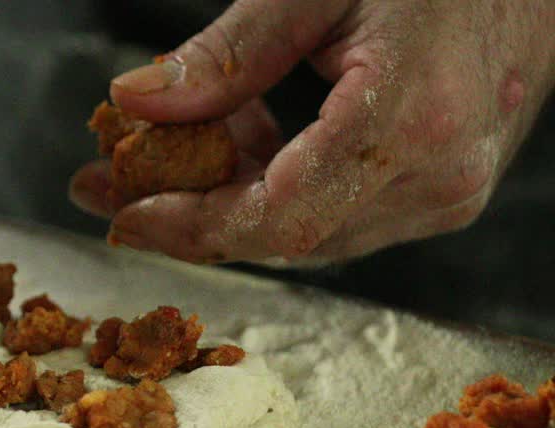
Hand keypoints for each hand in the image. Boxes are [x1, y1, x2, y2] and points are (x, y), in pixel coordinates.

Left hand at [70, 0, 554, 263]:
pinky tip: (243, 143)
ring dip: (228, 200)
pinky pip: (339, 215)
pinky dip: (277, 190)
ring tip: (171, 149)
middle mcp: (440, 177)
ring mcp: (451, 193)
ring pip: (307, 233)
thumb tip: (135, 99)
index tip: (122, 213)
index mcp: (411, 120)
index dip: (191, 226)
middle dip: (188, 216)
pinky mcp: (447, 191)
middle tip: (112, 185)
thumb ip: (227, 54)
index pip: (275, 218)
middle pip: (284, 237)